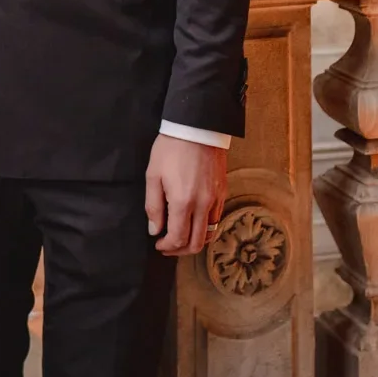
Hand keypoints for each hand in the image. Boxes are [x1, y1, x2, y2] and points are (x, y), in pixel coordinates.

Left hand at [144, 133, 227, 256]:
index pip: (178, 239)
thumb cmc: (171, 148)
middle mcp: (203, 205)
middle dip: (180, 250)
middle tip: (168, 246)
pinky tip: (194, 220)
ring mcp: (216, 199)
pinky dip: (205, 227)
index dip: (167, 247)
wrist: (197, 126)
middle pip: (196, 243)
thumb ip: (153, 206)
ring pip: (210, 233)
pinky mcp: (223, 192)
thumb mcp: (153, 175)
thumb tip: (155, 230)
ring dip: (195, 240)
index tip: (158, 243)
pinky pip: (217, 218)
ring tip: (181, 235)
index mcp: (183, 202)